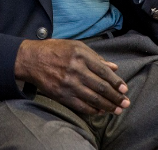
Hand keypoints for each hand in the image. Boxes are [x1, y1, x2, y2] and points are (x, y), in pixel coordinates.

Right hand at [14, 39, 129, 115]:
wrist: (32, 60)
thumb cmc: (55, 50)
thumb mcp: (75, 46)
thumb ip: (95, 57)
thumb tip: (114, 67)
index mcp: (80, 55)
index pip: (104, 71)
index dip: (116, 82)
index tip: (124, 89)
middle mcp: (76, 69)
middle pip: (101, 87)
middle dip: (116, 97)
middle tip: (125, 103)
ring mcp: (68, 83)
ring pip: (93, 98)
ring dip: (108, 106)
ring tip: (117, 110)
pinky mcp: (62, 95)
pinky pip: (81, 105)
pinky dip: (93, 110)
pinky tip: (100, 111)